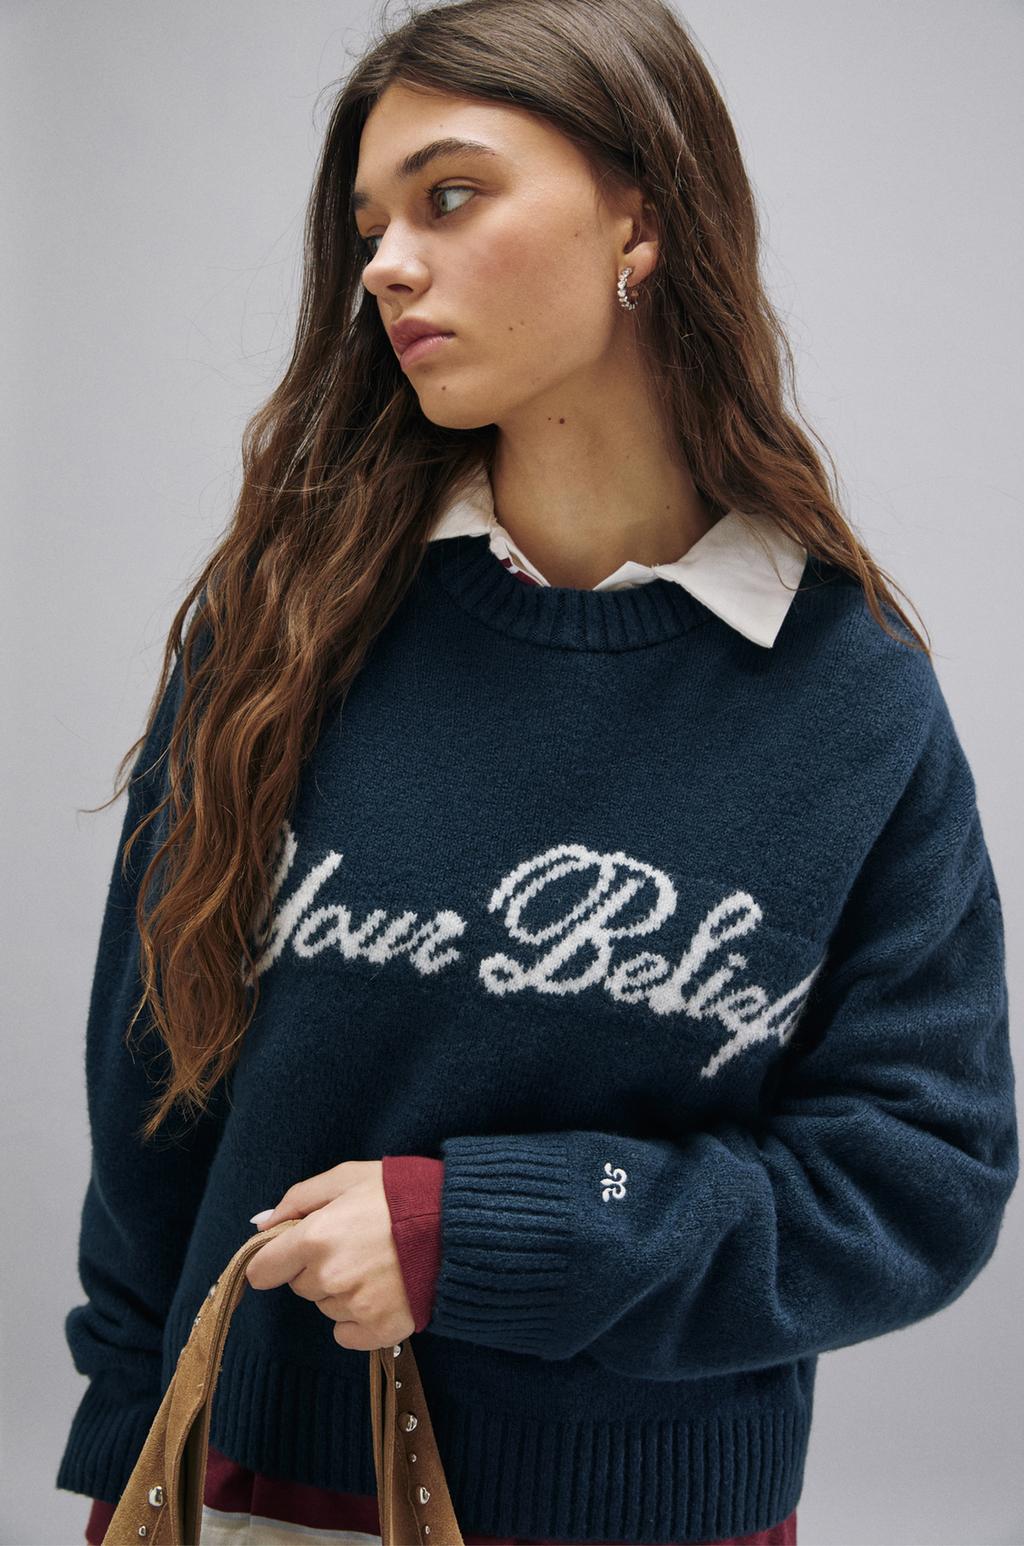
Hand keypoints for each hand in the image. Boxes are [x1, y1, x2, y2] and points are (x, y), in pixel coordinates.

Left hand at [244, 1160, 415, 1350]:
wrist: (458, 1221)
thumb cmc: (400, 1193)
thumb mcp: (347, 1178)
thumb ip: (298, 1199)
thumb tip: (261, 1224)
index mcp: (315, 1238)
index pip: (263, 1270)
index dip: (275, 1260)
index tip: (292, 1254)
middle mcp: (329, 1277)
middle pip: (300, 1286)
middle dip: (317, 1268)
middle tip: (355, 1245)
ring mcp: (355, 1307)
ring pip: (326, 1307)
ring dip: (342, 1291)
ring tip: (378, 1264)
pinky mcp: (380, 1330)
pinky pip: (346, 1334)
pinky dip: (359, 1319)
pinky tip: (382, 1292)